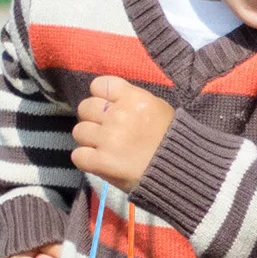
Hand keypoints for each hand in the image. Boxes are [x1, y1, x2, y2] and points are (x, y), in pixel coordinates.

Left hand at [71, 76, 174, 192]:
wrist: (178, 172)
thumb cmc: (171, 140)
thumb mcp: (158, 109)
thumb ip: (132, 101)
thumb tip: (111, 101)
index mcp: (133, 98)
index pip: (98, 85)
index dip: (100, 97)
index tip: (108, 109)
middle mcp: (118, 115)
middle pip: (85, 108)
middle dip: (92, 119)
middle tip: (105, 131)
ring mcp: (108, 139)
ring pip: (79, 131)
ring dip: (88, 140)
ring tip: (103, 148)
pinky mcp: (101, 162)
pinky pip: (78, 155)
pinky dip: (85, 159)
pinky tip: (98, 162)